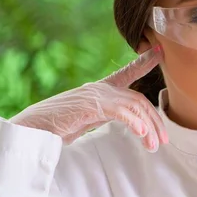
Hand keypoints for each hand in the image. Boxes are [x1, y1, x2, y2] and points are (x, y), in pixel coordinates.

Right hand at [10, 46, 167, 151]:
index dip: (144, 61)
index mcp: (100, 88)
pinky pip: (120, 112)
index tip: (158, 51)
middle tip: (162, 140)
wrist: (34, 128)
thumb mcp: (89, 117)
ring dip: (147, 129)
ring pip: (134, 107)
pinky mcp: (91, 106)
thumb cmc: (59, 125)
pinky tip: (141, 134)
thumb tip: (130, 122)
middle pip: (139, 99)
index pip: (127, 72)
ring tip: (153, 146)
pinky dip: (134, 122)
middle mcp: (101, 88)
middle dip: (155, 120)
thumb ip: (107, 114)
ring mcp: (96, 95)